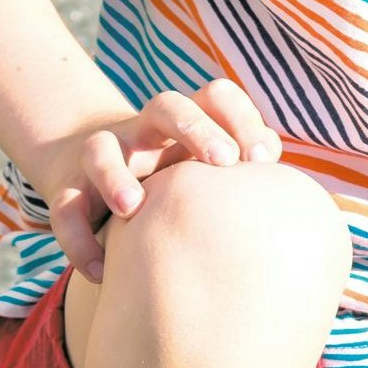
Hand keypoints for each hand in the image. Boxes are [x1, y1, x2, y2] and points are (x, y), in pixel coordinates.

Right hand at [16, 80, 281, 279]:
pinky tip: (102, 273)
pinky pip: (64, 207)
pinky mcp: (68, 187)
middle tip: (224, 162)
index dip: (241, 117)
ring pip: (101, 149)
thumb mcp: (207, 172)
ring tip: (134, 209)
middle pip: (166, 105)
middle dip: (196, 129)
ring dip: (116, 176)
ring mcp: (104, 155)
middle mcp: (145, 131)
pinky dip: (78, 239)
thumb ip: (245, 182)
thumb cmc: (175, 178)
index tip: (265, 159)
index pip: (216, 95)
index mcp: (186, 121)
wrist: (92, 170)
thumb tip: (303, 214)